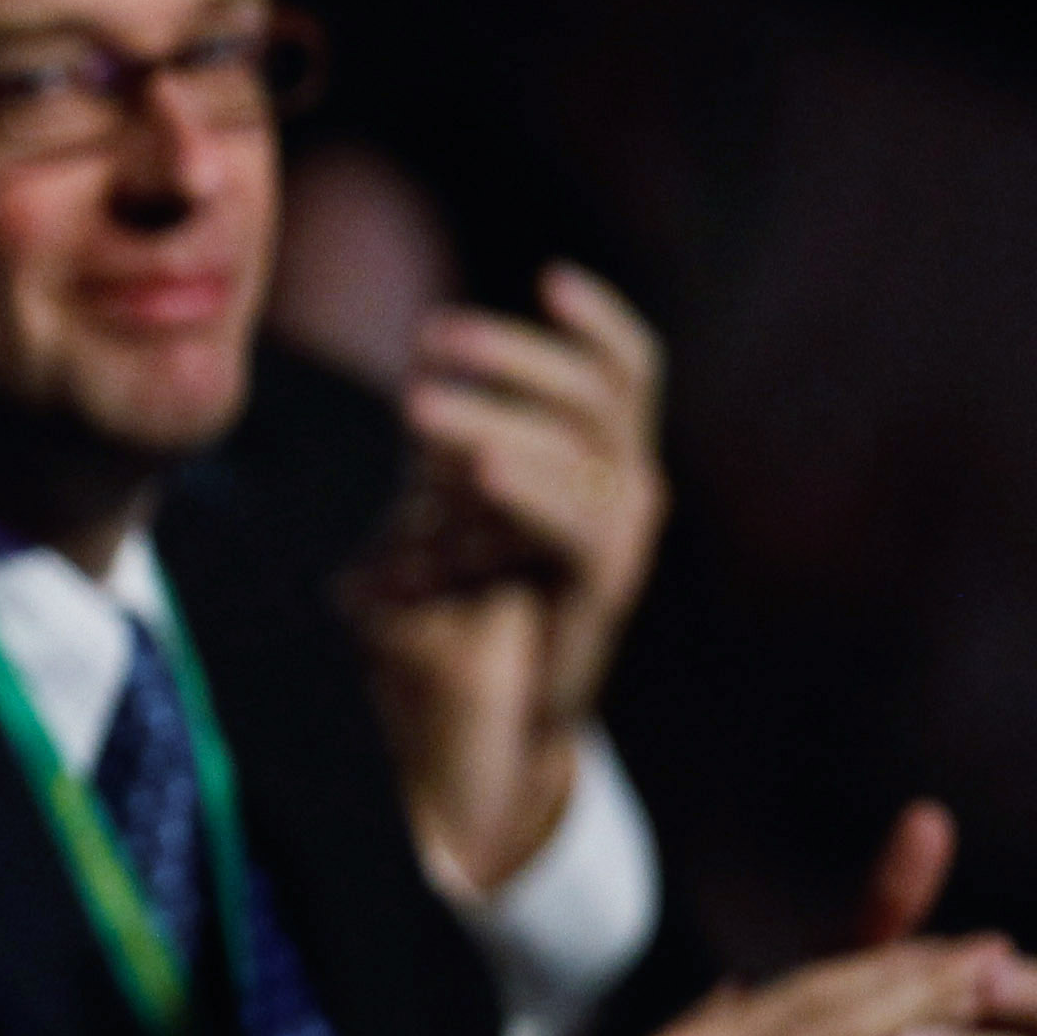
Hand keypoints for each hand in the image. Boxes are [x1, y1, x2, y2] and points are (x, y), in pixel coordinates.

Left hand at [346, 265, 668, 892]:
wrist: (470, 756)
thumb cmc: (437, 641)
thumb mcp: (422, 538)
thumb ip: (433, 477)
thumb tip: (420, 401)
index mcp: (584, 472)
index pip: (620, 375)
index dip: (597, 325)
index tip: (547, 279)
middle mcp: (615, 498)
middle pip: (602, 395)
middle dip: (521, 358)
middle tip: (431, 338)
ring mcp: (613, 548)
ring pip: (590, 451)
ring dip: (502, 416)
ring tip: (416, 408)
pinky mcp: (598, 599)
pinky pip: (582, 526)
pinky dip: (530, 487)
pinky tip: (473, 466)